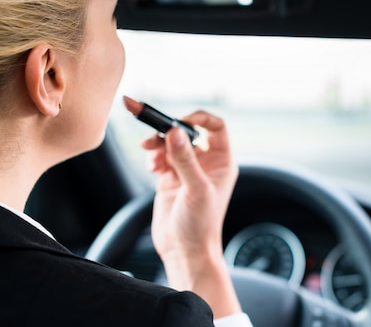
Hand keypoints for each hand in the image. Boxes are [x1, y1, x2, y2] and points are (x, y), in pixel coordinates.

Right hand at [141, 110, 240, 317]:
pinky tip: (152, 167)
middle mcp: (205, 163)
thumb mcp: (195, 189)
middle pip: (188, 132)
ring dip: (158, 143)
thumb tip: (175, 131)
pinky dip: (153, 157)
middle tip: (153, 128)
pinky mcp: (170, 179)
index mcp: (222, 162)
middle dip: (170, 130)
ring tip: (149, 151)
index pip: (216, 127)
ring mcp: (186, 170)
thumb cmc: (200, 226)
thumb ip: (185, 159)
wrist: (183, 251)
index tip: (180, 121)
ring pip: (171, 143)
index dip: (199, 119)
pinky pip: (160, 157)